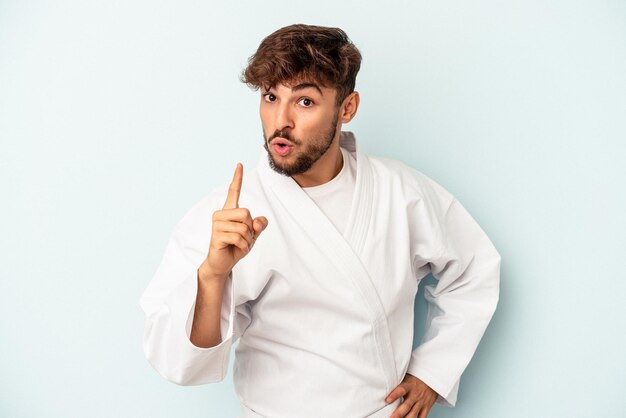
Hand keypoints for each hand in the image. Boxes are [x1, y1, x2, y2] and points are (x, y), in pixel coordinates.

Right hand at [203, 163, 267, 279]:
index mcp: (230, 210)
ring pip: (243, 227)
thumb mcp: (253, 234)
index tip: (239, 164)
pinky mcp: (216, 235)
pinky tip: (236, 249)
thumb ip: (259, 224)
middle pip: (246, 213)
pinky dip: (243, 246)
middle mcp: (221, 214)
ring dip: (247, 239)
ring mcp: (217, 224)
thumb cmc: (237, 246)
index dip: (237, 178)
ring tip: (239, 243)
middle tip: (244, 237)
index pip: (234, 191)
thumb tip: (258, 222)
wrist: (223, 263)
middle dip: (250, 228)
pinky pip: (239, 238)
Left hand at [386, 374, 437, 417]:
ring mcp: (421, 402)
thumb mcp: (406, 377)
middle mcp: (415, 395)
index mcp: (409, 386)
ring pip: (413, 414)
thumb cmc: (416, 378)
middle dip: (398, 414)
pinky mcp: (426, 407)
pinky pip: (422, 417)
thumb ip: (397, 383)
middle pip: (406, 406)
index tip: (387, 401)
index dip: (394, 395)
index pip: (401, 390)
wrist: (432, 378)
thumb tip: (383, 384)